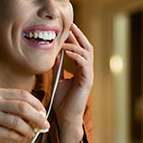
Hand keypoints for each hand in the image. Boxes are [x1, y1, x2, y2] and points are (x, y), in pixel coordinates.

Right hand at [0, 88, 49, 142]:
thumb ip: (10, 106)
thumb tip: (35, 114)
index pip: (23, 95)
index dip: (37, 104)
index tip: (44, 113)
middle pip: (23, 107)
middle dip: (38, 117)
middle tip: (45, 125)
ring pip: (17, 122)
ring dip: (29, 129)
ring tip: (33, 133)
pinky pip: (8, 133)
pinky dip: (18, 136)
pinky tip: (21, 137)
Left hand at [54, 22, 93, 142]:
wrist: (66, 117)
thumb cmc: (63, 101)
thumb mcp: (58, 79)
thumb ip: (58, 67)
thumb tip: (54, 53)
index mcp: (81, 69)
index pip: (80, 48)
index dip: (75, 37)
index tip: (67, 27)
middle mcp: (87, 70)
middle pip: (87, 47)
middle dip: (79, 35)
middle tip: (70, 25)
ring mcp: (88, 75)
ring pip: (87, 53)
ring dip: (75, 44)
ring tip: (64, 39)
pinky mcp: (87, 81)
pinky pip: (84, 63)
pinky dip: (76, 56)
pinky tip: (67, 52)